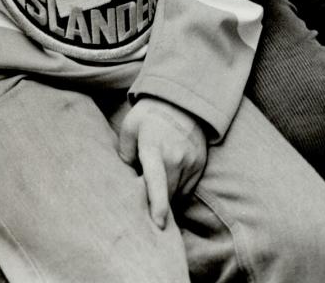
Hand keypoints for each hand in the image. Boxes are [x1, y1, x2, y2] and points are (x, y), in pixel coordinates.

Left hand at [118, 97, 206, 228]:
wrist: (180, 101)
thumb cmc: (149, 116)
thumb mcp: (129, 128)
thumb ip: (124, 155)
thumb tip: (127, 180)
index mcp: (153, 147)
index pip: (156, 179)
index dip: (158, 202)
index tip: (160, 223)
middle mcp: (175, 156)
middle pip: (166, 194)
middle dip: (154, 200)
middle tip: (142, 190)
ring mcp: (190, 160)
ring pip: (176, 193)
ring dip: (166, 194)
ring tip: (157, 177)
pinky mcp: (200, 164)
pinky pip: (187, 188)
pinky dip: (177, 187)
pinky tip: (170, 173)